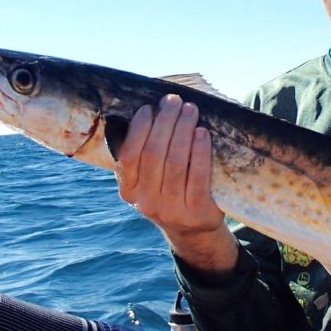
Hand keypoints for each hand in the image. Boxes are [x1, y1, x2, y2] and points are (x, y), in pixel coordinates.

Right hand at [114, 94, 235, 273]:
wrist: (193, 229)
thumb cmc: (171, 190)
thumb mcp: (149, 178)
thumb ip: (145, 153)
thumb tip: (151, 110)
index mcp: (129, 191)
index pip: (129, 156)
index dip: (139, 129)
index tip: (149, 108)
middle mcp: (146, 202)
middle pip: (154, 154)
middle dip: (165, 122)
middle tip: (175, 101)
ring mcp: (171, 210)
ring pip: (175, 162)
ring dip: (183, 130)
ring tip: (190, 110)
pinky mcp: (196, 212)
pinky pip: (198, 176)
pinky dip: (199, 151)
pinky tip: (202, 133)